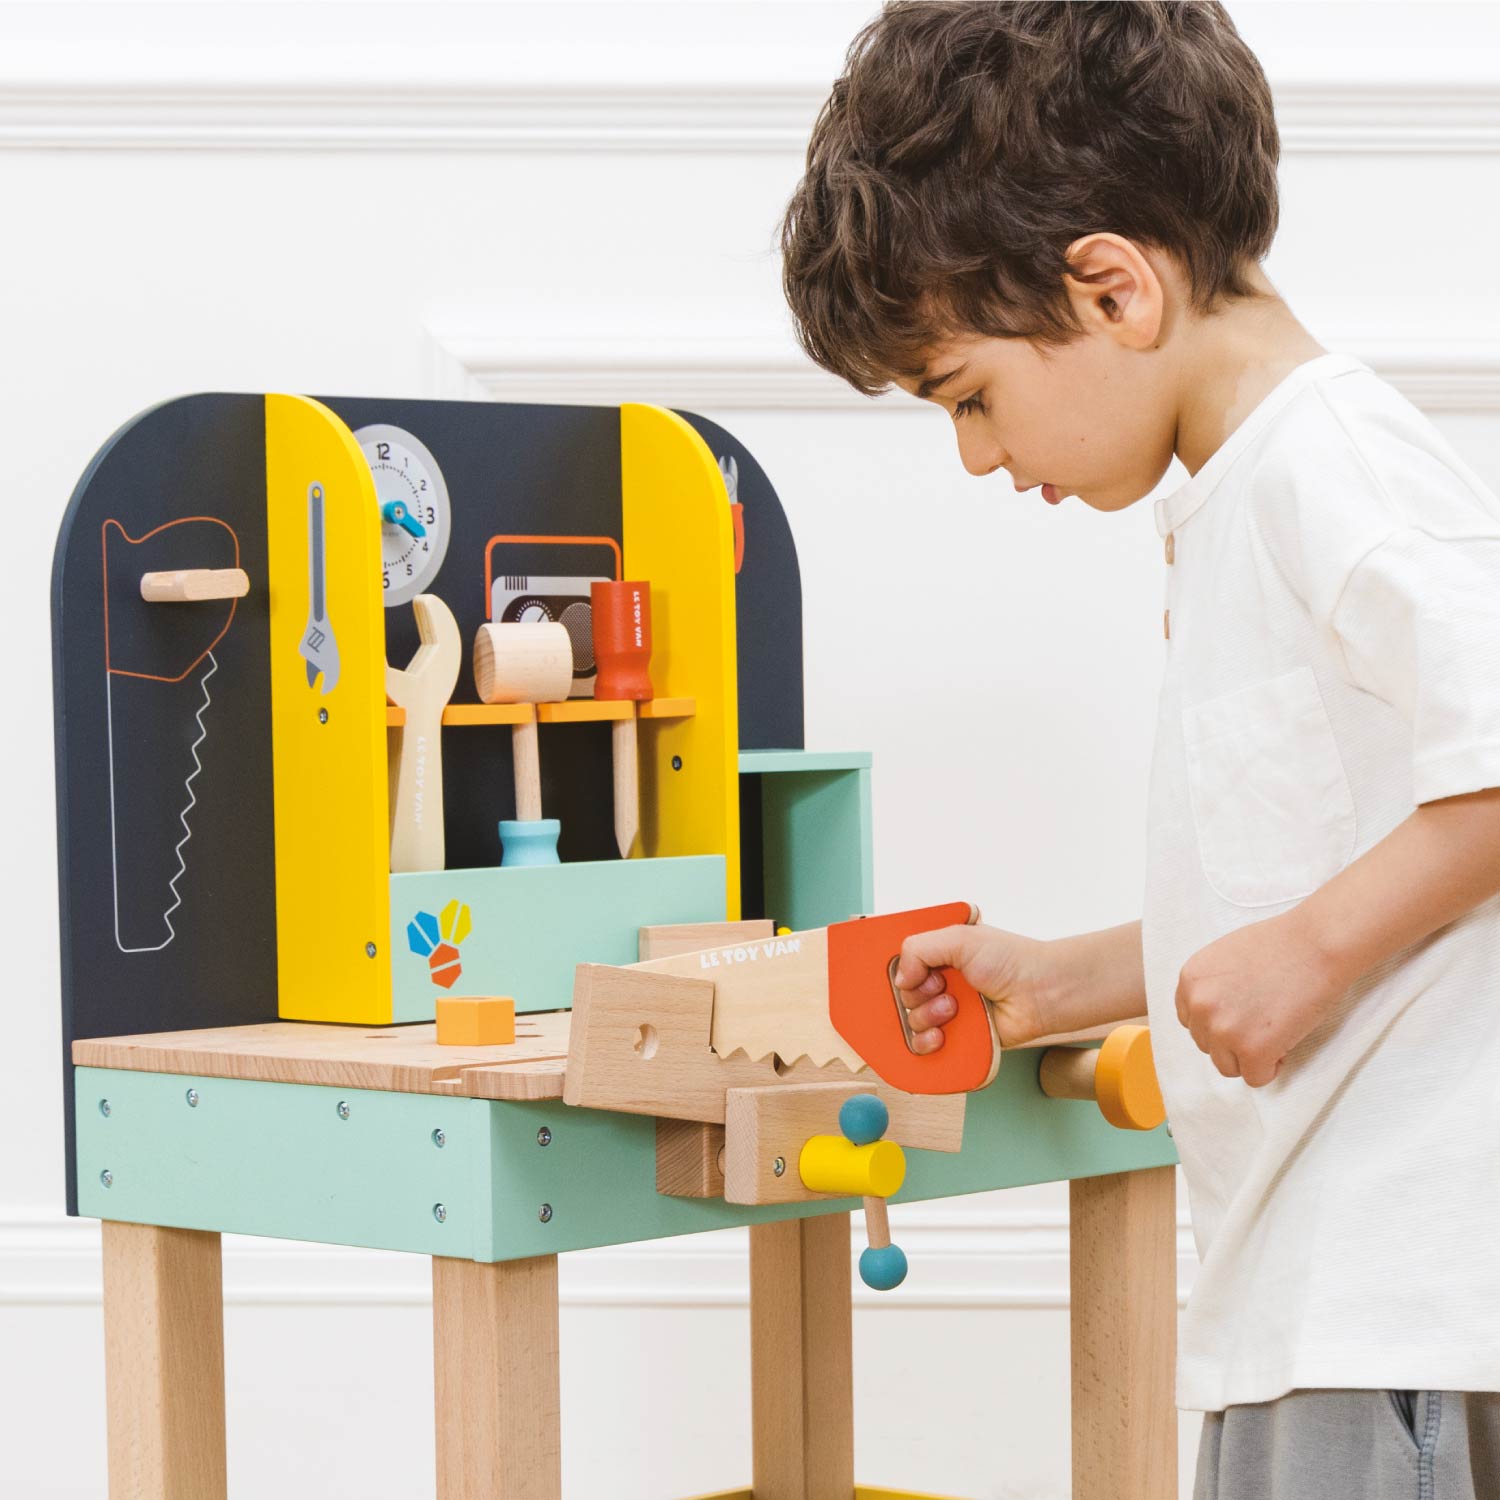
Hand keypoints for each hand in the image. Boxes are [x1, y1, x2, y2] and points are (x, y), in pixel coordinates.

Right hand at [893, 923, 1052, 1053]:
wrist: (1041, 993)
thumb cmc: (1012, 960)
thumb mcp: (959, 938)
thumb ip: (918, 948)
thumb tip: (900, 978)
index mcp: (941, 955)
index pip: (902, 964)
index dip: (902, 971)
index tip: (915, 972)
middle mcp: (943, 982)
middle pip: (903, 996)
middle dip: (917, 994)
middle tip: (942, 988)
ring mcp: (949, 1010)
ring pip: (912, 1022)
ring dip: (926, 1016)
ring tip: (953, 1008)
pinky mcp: (959, 1036)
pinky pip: (927, 1046)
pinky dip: (927, 1043)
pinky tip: (942, 1034)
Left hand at [1174, 908, 1344, 1086]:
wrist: (1316, 944)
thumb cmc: (1281, 946)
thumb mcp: (1226, 958)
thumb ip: (1212, 988)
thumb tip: (1214, 1017)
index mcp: (1190, 981)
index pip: (1191, 1021)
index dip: (1220, 1022)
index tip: (1244, 1014)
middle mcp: (1199, 1006)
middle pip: (1208, 1044)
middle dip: (1235, 1039)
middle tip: (1266, 1020)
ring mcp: (1223, 1030)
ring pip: (1227, 1066)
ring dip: (1249, 1056)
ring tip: (1275, 1032)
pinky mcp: (1251, 1050)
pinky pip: (1255, 1078)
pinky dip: (1271, 1068)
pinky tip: (1284, 1045)